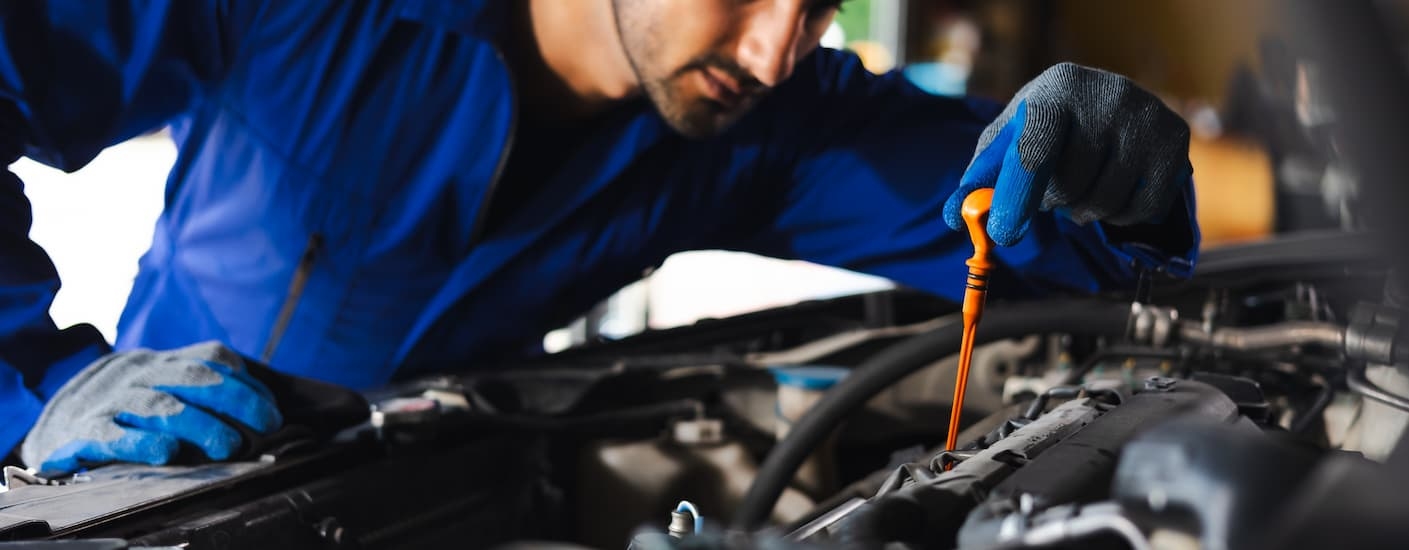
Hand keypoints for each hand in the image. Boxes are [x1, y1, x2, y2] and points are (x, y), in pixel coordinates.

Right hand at [20, 341, 281, 474]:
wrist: (53, 426)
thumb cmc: (126, 413)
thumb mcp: (163, 389)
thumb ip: (204, 393)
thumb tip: (265, 413)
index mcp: (162, 362)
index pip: (212, 358)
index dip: (246, 383)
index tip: (273, 412)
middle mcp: (139, 374)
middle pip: (193, 377)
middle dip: (236, 400)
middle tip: (266, 426)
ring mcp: (110, 400)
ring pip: (160, 406)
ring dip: (199, 425)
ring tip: (228, 446)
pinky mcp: (84, 431)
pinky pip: (114, 435)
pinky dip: (142, 443)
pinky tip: (167, 453)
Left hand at [944, 62, 1191, 245]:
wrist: (1103, 103)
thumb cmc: (1044, 127)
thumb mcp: (1007, 142)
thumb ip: (979, 180)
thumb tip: (954, 217)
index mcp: (1055, 89)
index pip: (1036, 148)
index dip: (1018, 195)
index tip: (1004, 234)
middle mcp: (1106, 95)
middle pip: (1070, 184)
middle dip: (1052, 201)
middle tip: (1052, 188)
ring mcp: (1146, 116)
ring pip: (1105, 202)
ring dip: (1084, 210)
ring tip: (1080, 186)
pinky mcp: (1175, 140)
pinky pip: (1142, 208)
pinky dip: (1120, 215)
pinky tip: (1111, 190)